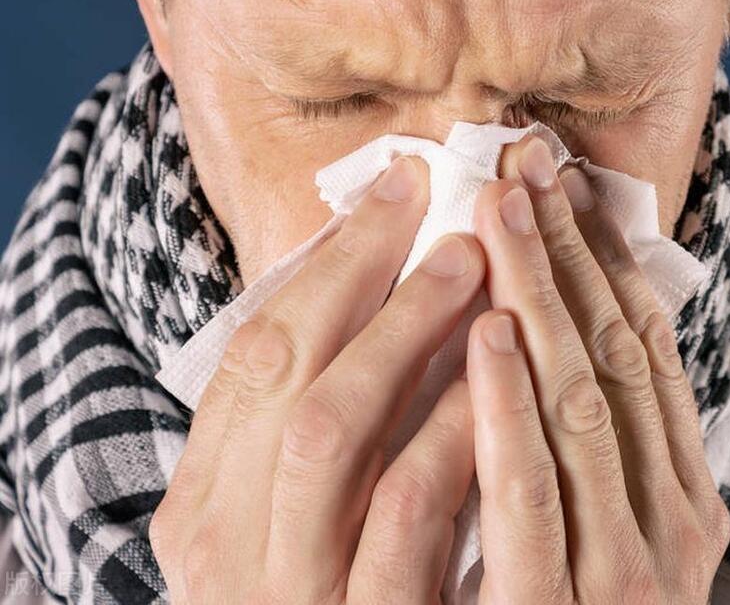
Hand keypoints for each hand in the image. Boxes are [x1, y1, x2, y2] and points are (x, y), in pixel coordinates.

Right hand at [149, 157, 486, 602]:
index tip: (399, 187)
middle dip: (370, 277)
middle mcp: (231, 552)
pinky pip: (409, 516)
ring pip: (335, 434)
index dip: (330, 262)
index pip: (254, 354)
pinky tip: (500, 366)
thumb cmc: (353, 595)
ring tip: (479, 260)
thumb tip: (387, 284)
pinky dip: (451, 427)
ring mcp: (298, 592)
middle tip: (450, 203)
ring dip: (411, 332)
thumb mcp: (314, 515)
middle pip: (286, 376)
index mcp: (207, 510)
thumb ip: (333, 421)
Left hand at [467, 136, 729, 602]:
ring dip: (541, 299)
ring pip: (585, 406)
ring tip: (502, 212)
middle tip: (524, 163)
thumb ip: (595, 456)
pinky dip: (512, 405)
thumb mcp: (615, 538)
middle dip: (570, 256)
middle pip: (620, 359)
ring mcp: (634, 569)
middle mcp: (678, 524)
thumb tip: (553, 344)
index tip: (564, 187)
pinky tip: (487, 330)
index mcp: (690, 497)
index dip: (606, 263)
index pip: (649, 354)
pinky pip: (538, 492)